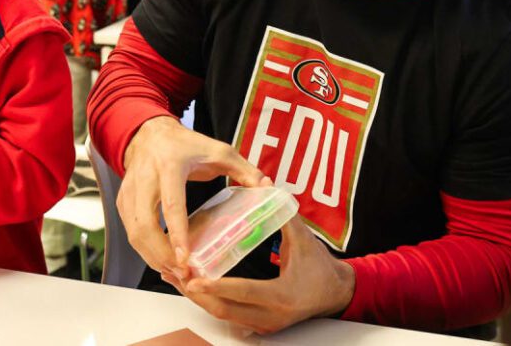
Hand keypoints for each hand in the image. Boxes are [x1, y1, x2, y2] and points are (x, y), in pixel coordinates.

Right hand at [119, 116, 269, 278]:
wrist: (151, 134)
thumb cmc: (186, 145)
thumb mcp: (220, 150)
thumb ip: (244, 169)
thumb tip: (268, 187)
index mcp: (170, 164)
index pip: (171, 204)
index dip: (176, 233)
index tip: (185, 257)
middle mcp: (145, 178)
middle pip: (144, 225)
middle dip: (161, 254)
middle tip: (182, 272)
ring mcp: (131, 191)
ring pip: (133, 232)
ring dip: (152, 256)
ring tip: (174, 271)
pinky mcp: (123, 201)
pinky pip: (130, 231)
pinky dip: (144, 250)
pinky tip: (161, 260)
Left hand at [161, 217, 355, 334]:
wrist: (336, 293)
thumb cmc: (322, 268)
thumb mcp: (305, 240)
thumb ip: (284, 213)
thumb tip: (266, 186)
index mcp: (282, 296)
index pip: (244, 292)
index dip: (218, 286)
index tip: (194, 279)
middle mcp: (270, 316)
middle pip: (225, 309)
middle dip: (196, 293)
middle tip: (174, 273)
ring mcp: (264, 324)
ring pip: (222, 315)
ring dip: (197, 298)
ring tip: (174, 277)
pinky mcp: (259, 324)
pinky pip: (228, 315)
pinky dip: (208, 301)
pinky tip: (191, 287)